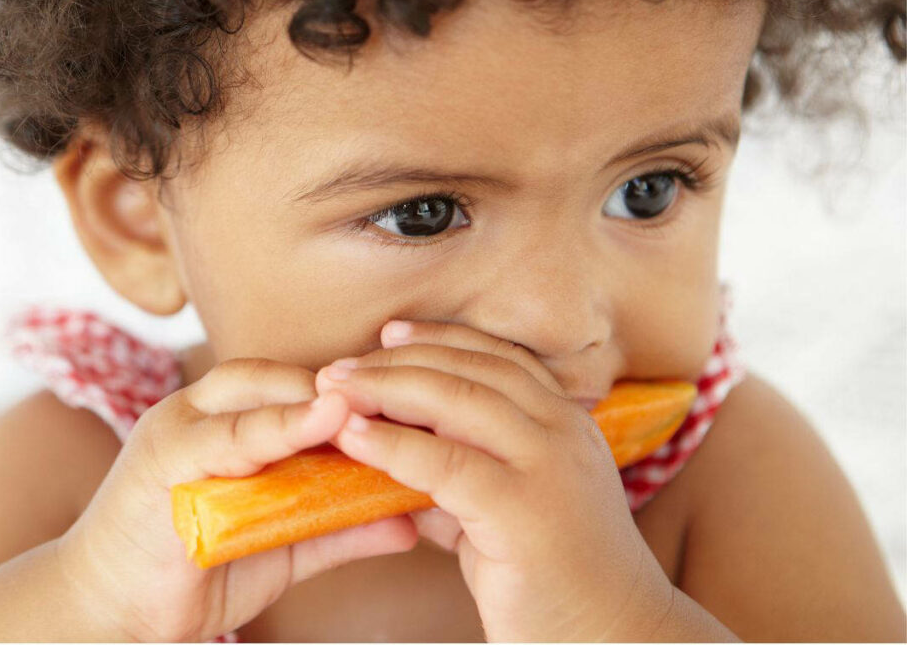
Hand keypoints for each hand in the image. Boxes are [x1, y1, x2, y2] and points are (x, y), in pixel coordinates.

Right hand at [56, 358, 419, 641]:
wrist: (110, 611)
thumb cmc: (198, 570)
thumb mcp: (281, 545)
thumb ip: (338, 526)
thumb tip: (410, 522)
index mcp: (229, 422)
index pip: (294, 384)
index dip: (348, 388)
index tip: (409, 397)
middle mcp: (201, 413)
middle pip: (275, 377)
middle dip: (335, 387)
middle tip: (397, 398)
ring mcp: (177, 430)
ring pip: (251, 398)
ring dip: (308, 402)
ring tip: (359, 405)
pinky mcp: (159, 460)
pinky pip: (224, 437)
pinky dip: (274, 429)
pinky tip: (322, 423)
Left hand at [315, 320, 674, 641]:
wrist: (615, 643)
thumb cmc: (558, 583)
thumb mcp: (508, 512)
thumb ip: (460, 479)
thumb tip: (394, 458)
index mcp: (566, 422)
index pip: (496, 357)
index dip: (438, 339)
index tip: (387, 336)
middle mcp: (564, 432)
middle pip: (471, 369)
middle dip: (398, 360)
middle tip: (340, 367)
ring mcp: (549, 468)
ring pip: (458, 401)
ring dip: (386, 388)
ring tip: (334, 390)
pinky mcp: (525, 513)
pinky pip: (446, 464)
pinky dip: (393, 445)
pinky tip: (354, 438)